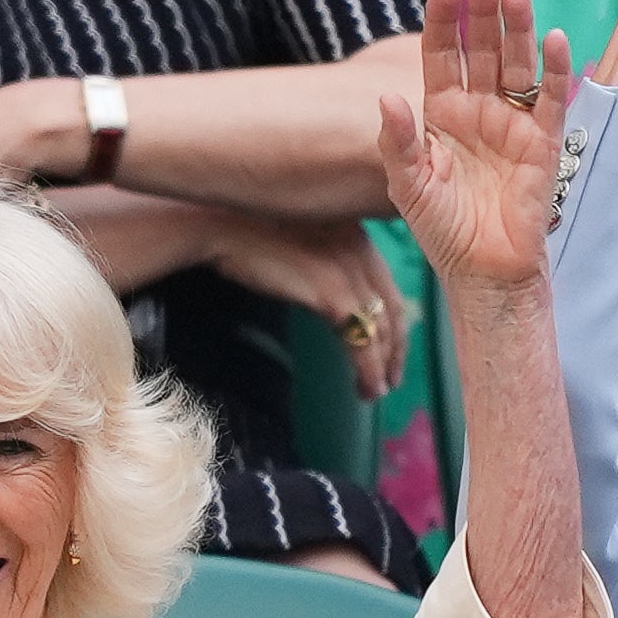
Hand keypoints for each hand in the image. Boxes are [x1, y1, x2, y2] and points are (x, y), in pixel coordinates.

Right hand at [209, 212, 407, 397]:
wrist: (222, 226)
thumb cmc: (246, 234)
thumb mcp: (299, 241)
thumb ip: (321, 262)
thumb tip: (326, 297)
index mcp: (357, 236)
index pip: (388, 287)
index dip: (394, 324)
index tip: (390, 350)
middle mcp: (362, 251)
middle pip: (392, 310)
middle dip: (395, 350)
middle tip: (389, 380)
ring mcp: (349, 272)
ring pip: (379, 330)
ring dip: (381, 367)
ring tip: (373, 392)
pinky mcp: (332, 294)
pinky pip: (360, 341)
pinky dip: (367, 370)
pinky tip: (363, 387)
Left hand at [379, 0, 573, 299]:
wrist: (484, 272)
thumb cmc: (443, 231)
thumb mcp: (408, 187)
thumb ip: (396, 143)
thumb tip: (387, 99)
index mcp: (440, 113)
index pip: (440, 54)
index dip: (442, 20)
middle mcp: (477, 109)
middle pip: (481, 48)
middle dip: (482, 12)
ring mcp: (512, 122)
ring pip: (516, 63)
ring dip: (518, 28)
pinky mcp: (543, 141)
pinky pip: (551, 97)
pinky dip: (555, 69)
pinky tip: (554, 39)